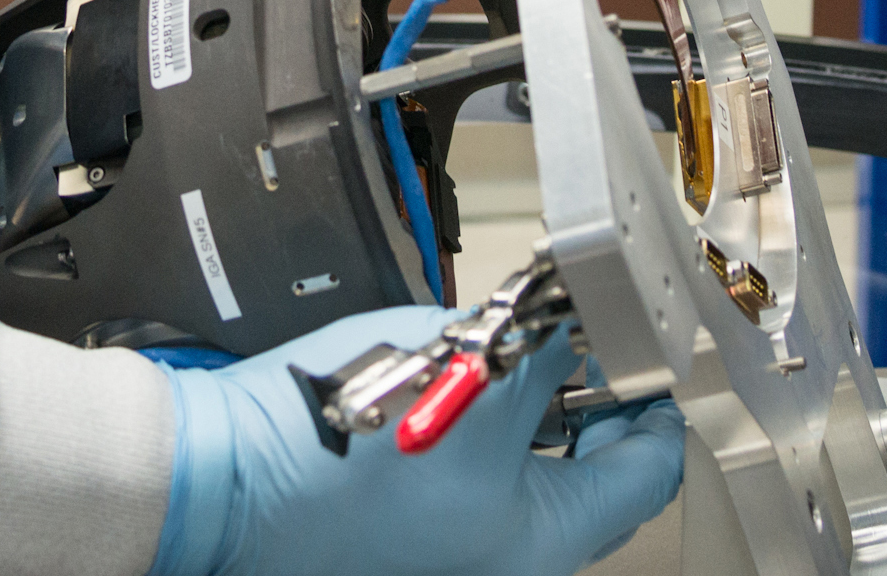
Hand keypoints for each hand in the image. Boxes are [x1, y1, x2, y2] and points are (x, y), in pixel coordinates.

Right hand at [149, 307, 683, 575]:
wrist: (227, 479)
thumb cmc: (337, 443)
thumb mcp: (469, 370)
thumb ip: (543, 354)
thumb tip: (584, 333)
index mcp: (544, 545)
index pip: (648, 474)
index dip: (659, 402)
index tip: (653, 357)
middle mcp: (510, 566)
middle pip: (592, 484)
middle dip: (597, 407)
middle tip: (591, 348)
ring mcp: (462, 557)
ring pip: (534, 484)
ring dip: (539, 421)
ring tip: (522, 361)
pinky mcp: (419, 540)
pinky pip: (480, 490)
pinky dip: (488, 440)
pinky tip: (464, 390)